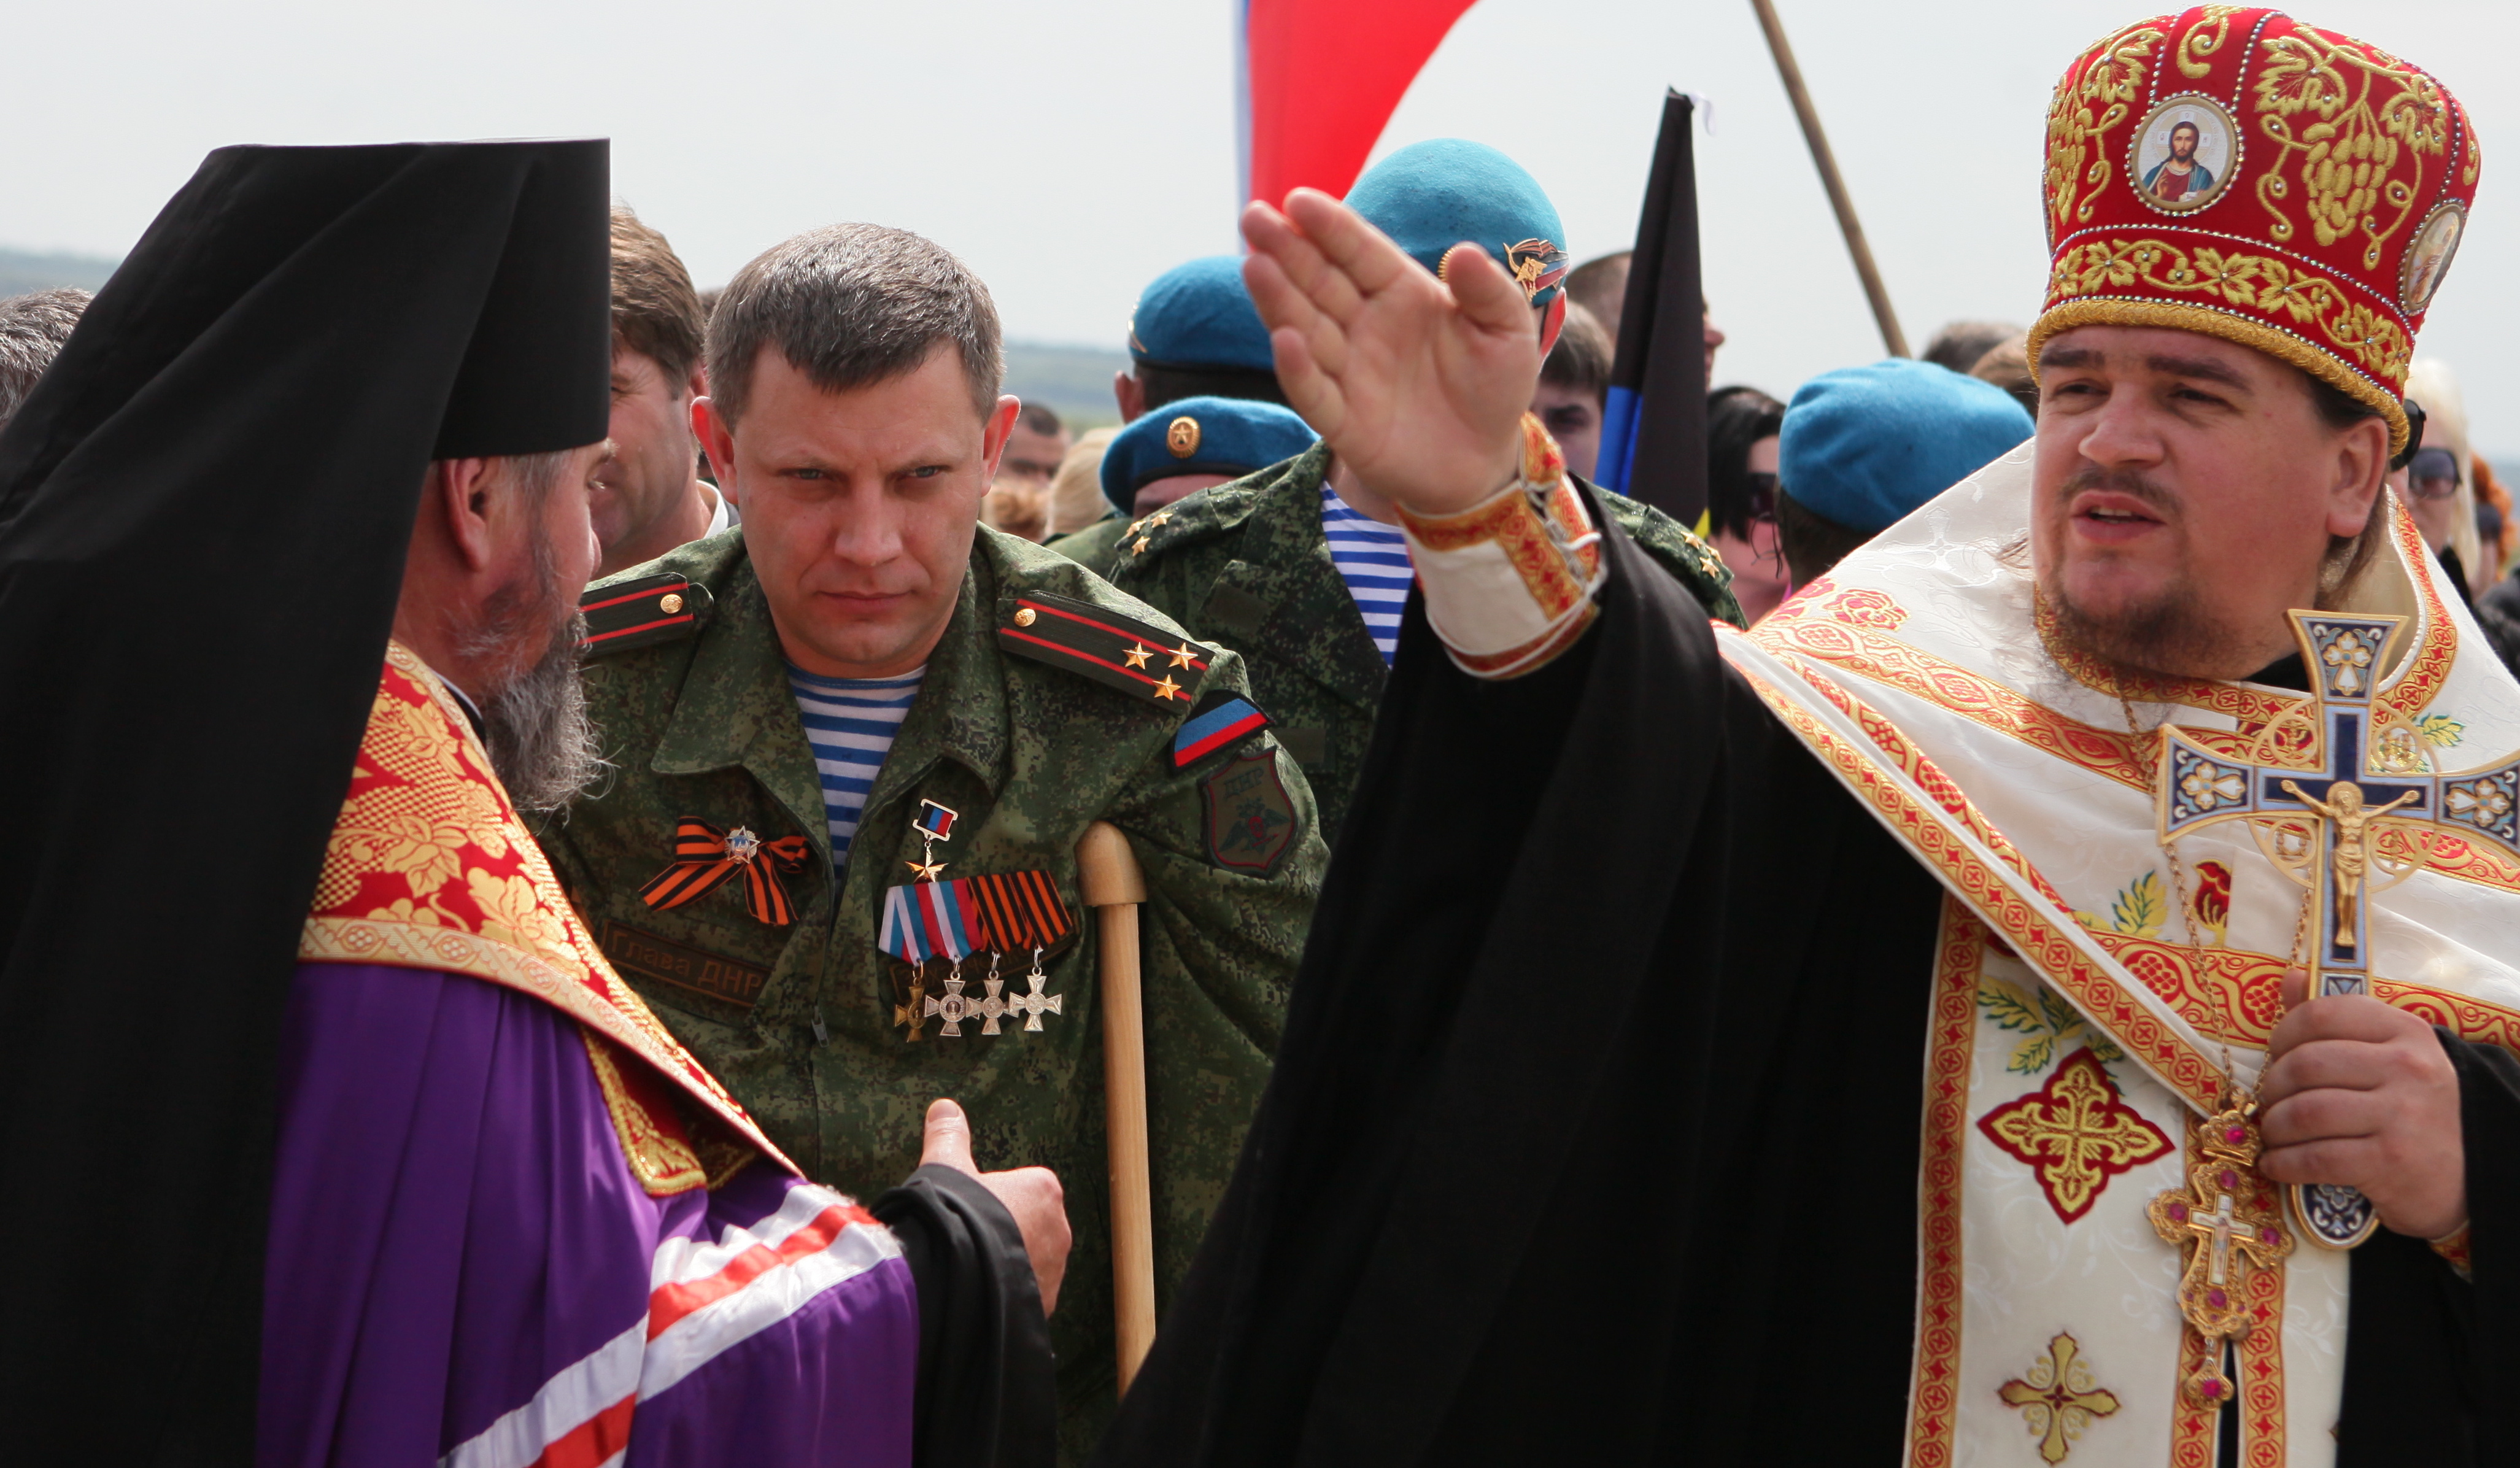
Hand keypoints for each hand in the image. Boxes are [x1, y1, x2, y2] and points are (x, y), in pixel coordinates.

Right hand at [919, 1097, 1070, 1313]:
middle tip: (967, 1237)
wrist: (953, 1278)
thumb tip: (944, 1106)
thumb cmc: (953, 1214)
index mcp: (1044, 1190)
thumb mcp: (945, 1167)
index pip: (1024, 1187)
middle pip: (1029, 1225)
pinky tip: (977, 1291)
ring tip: (969, 1265)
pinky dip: (1005, 1291)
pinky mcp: (1042, 1304)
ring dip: (1006, 1262)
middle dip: (1003, 1230)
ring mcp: (1054, 1271)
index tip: (969, 1208)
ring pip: (1029, 1261)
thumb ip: (948, 1136)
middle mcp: (1060, 1230)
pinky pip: (1024, 1292)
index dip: (992, 1197)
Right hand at [1240, 190, 1537, 515]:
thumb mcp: (1507, 333)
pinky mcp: (1343, 423)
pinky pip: (1316, 393)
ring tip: (1255, 265)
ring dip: (1280, 300)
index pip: (1359, 252)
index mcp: (1400, 293)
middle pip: (1320, 281)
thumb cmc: (1493, 387)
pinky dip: (1299, 370)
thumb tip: (1463, 253)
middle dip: (1286, 250)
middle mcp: (1365, 326)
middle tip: (1254, 217)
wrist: (1483, 462)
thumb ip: (1489, 291)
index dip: (1330, 227)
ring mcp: (1349, 372)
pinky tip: (1285, 340)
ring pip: (1307, 329)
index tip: (1298, 200)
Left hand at [2257, 968, 2465, 1238]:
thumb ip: (2341, 1018)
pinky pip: (2316, 1158)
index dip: (2282, 1034)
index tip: (2275, 1055)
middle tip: (2269, 1102)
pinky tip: (2276, 1165)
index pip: (2322, 1015)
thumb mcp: (2393, 1052)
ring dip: (2275, 1127)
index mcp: (2404, 1031)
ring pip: (2305, 1112)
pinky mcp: (2390, 1161)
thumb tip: (2292, 979)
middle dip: (2272, 1087)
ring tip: (2273, 1134)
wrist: (2469, 1170)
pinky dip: (2284, 1163)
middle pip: (2305, 1065)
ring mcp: (2401, 1115)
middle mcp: (2406, 1067)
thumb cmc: (2416, 1106)